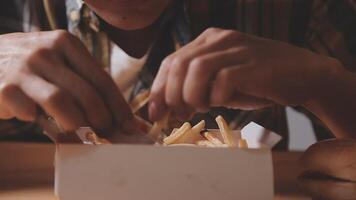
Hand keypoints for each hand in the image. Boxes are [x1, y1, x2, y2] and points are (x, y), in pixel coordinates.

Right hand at [0, 31, 132, 133]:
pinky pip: (30, 112)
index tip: (130, 125)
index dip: (119, 106)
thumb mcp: (59, 60)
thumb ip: (83, 81)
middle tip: (108, 133)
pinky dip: (38, 121)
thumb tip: (115, 114)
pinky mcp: (5, 87)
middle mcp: (48, 51)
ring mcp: (25, 68)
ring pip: (61, 101)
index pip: (102, 79)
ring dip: (76, 122)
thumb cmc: (32, 64)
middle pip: (87, 92)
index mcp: (67, 43)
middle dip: (102, 119)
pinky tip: (36, 117)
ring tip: (79, 131)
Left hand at [149, 28, 337, 120]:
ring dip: (193, 95)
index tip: (155, 112)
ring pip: (196, 69)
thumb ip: (197, 88)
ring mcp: (237, 49)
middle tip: (181, 113)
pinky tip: (223, 102)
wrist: (304, 75)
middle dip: (172, 94)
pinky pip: (224, 79)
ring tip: (205, 107)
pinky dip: (217, 96)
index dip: (158, 88)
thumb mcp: (221, 83)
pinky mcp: (253, 63)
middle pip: (179, 64)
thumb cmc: (259, 82)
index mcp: (208, 41)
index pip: (171, 61)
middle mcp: (219, 39)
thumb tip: (171, 107)